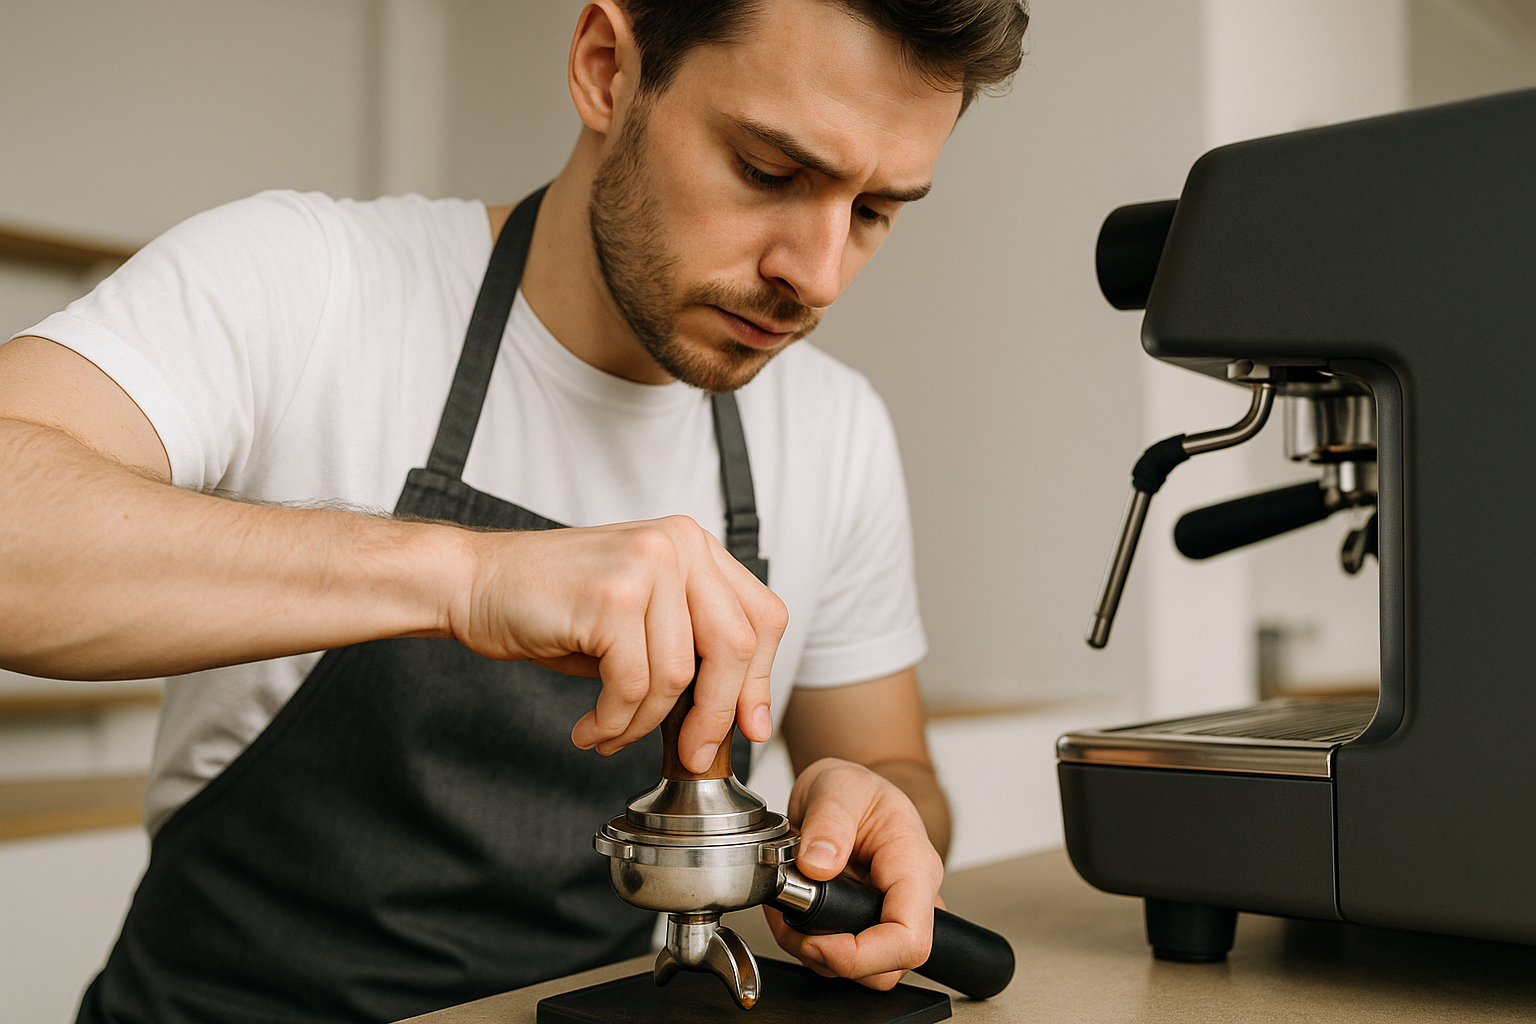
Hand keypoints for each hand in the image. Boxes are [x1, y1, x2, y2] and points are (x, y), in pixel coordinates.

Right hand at [450, 515, 786, 769]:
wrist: (475, 583)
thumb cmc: (556, 606)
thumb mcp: (641, 617)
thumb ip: (692, 646)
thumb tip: (739, 715)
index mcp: (694, 544)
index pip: (763, 616)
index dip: (761, 680)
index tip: (748, 728)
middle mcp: (678, 544)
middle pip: (735, 647)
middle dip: (714, 716)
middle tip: (691, 756)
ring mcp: (647, 565)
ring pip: (679, 676)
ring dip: (642, 724)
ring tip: (609, 733)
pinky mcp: (613, 597)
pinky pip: (634, 686)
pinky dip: (613, 722)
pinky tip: (589, 727)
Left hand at [765, 758, 944, 988]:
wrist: (851, 793)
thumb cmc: (855, 790)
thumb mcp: (836, 786)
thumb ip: (829, 821)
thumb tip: (819, 864)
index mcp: (914, 865)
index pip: (910, 939)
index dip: (862, 956)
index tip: (817, 942)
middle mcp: (914, 900)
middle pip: (888, 968)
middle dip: (831, 959)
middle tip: (793, 924)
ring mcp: (894, 918)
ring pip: (865, 973)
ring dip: (816, 954)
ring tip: (788, 912)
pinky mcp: (871, 929)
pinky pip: (846, 962)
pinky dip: (811, 946)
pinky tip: (796, 915)